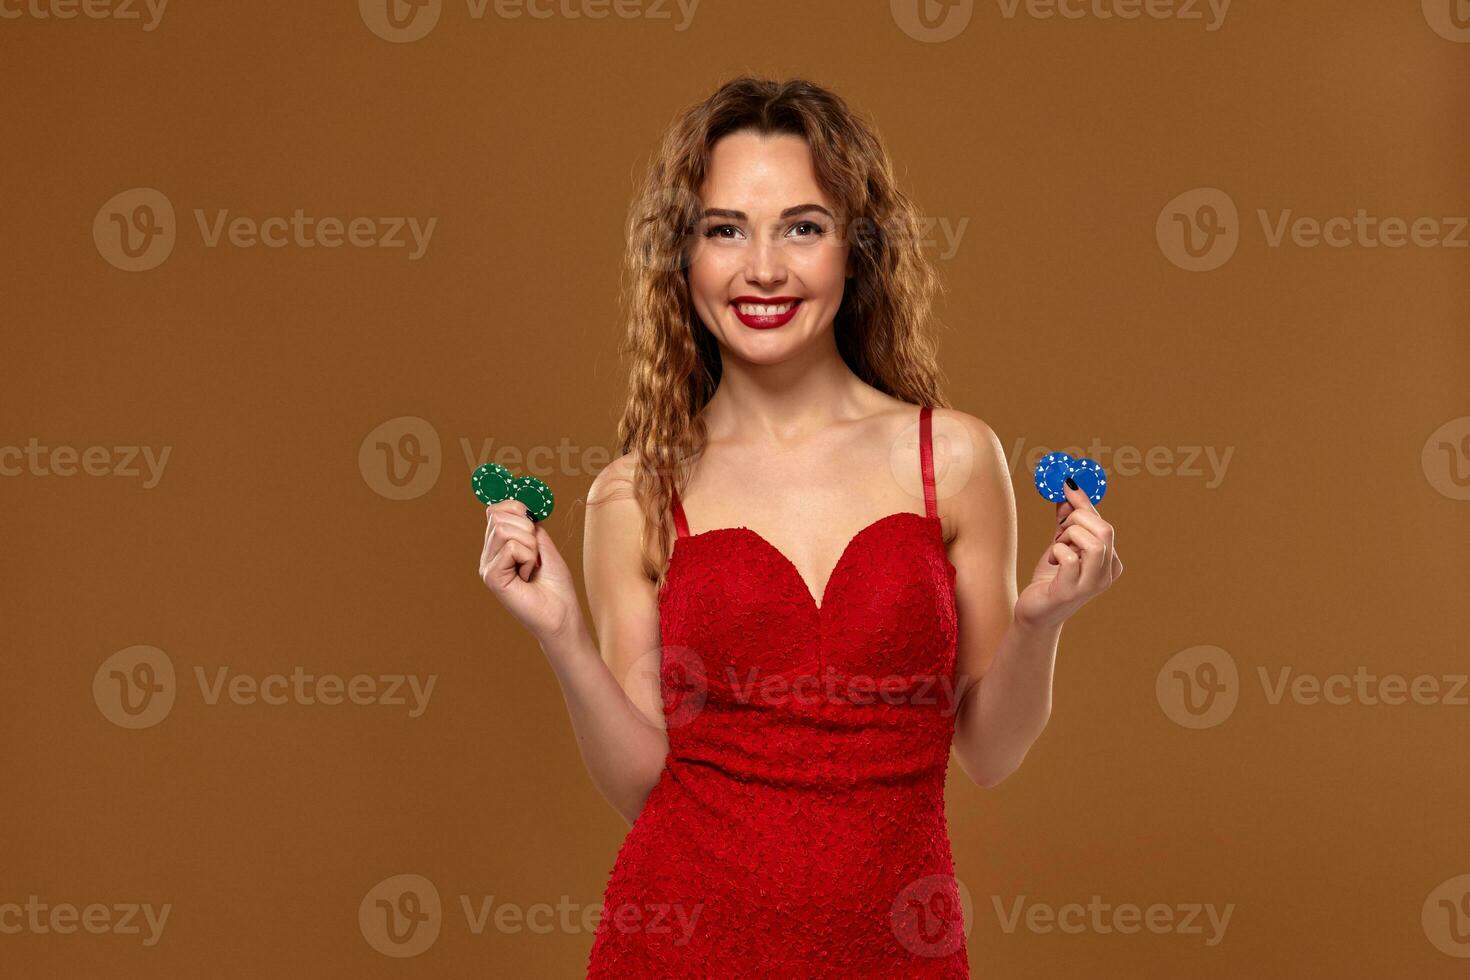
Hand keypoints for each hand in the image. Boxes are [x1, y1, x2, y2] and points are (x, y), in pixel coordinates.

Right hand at [478, 500, 581, 641]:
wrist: (562, 614)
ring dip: (529, 545)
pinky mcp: (491, 577)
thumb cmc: (555, 584)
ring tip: (531, 566)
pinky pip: (512, 547)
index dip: (516, 507)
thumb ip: (529, 525)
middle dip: (527, 529)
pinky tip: (527, 576)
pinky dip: (528, 558)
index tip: (532, 522)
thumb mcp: (543, 544)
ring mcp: (487, 566)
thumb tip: (520, 504)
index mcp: (498, 547)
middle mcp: (488, 555)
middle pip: (499, 516)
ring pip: (505, 529)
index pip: (495, 510)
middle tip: (534, 555)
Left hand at [1014, 479, 1122, 630]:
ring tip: (1057, 547)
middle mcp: (1108, 574)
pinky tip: (1052, 561)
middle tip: (1059, 529)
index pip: (1104, 524)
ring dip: (1068, 536)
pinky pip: (1070, 558)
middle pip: (1104, 530)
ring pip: (1093, 543)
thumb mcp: (1061, 544)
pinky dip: (1057, 551)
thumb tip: (1068, 490)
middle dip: (1076, 520)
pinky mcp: (1072, 592)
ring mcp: (1092, 585)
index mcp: (1111, 561)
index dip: (1085, 502)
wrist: (1035, 612)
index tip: (1067, 483)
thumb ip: (1067, 520)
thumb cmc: (1051, 578)